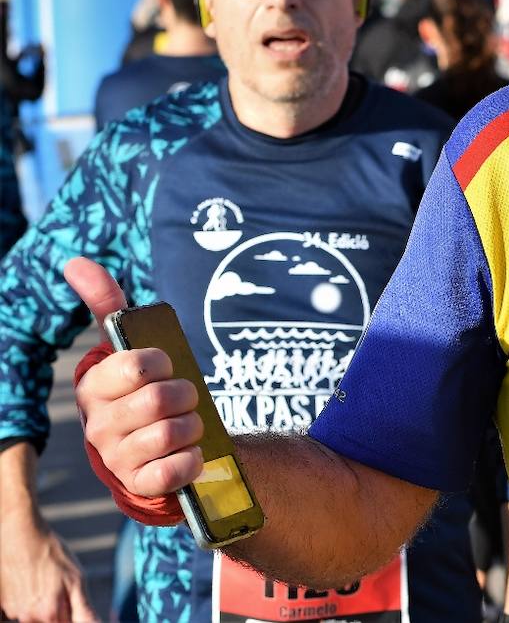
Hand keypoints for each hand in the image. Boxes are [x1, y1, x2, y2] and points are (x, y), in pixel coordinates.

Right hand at [0, 510, 97, 621]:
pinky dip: (31, 603)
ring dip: (45, 609)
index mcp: (51, 614)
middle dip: (61, 614)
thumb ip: (85, 610)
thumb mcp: (76, 579)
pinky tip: (34, 585)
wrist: (22, 536)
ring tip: (46, 584)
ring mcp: (15, 612)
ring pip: (37, 619)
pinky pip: (22, 612)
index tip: (73, 605)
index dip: (75, 619)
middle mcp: (30, 618)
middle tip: (60, 590)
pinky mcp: (5, 605)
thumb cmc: (52, 555)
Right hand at [66, 258, 204, 497]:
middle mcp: (98, 425)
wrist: (163, 448)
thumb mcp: (129, 349)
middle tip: (186, 399)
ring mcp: (116, 458)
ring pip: (173, 432)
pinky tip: (189, 454)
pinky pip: (175, 470)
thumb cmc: (146, 390)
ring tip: (187, 426)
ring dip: (194, 426)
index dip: (164, 363)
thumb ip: (107, 306)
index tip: (165, 367)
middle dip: (187, 395)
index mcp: (93, 387)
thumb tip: (74, 262)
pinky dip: (193, 459)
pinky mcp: (139, 486)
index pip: (138, 365)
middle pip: (162, 399)